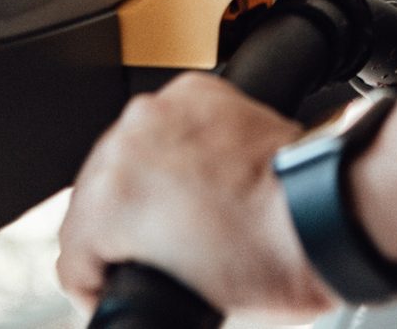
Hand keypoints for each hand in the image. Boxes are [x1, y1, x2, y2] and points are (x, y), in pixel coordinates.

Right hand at [57, 74, 335, 321]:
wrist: (321, 212)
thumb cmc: (265, 261)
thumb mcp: (178, 302)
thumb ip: (135, 281)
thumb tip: (133, 276)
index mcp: (107, 201)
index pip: (75, 252)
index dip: (99, 281)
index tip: (117, 285)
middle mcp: (126, 145)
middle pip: (99, 197)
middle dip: (125, 225)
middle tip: (161, 247)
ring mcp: (162, 112)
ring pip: (130, 154)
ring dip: (149, 179)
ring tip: (188, 208)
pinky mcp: (198, 92)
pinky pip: (171, 123)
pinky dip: (182, 142)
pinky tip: (205, 169)